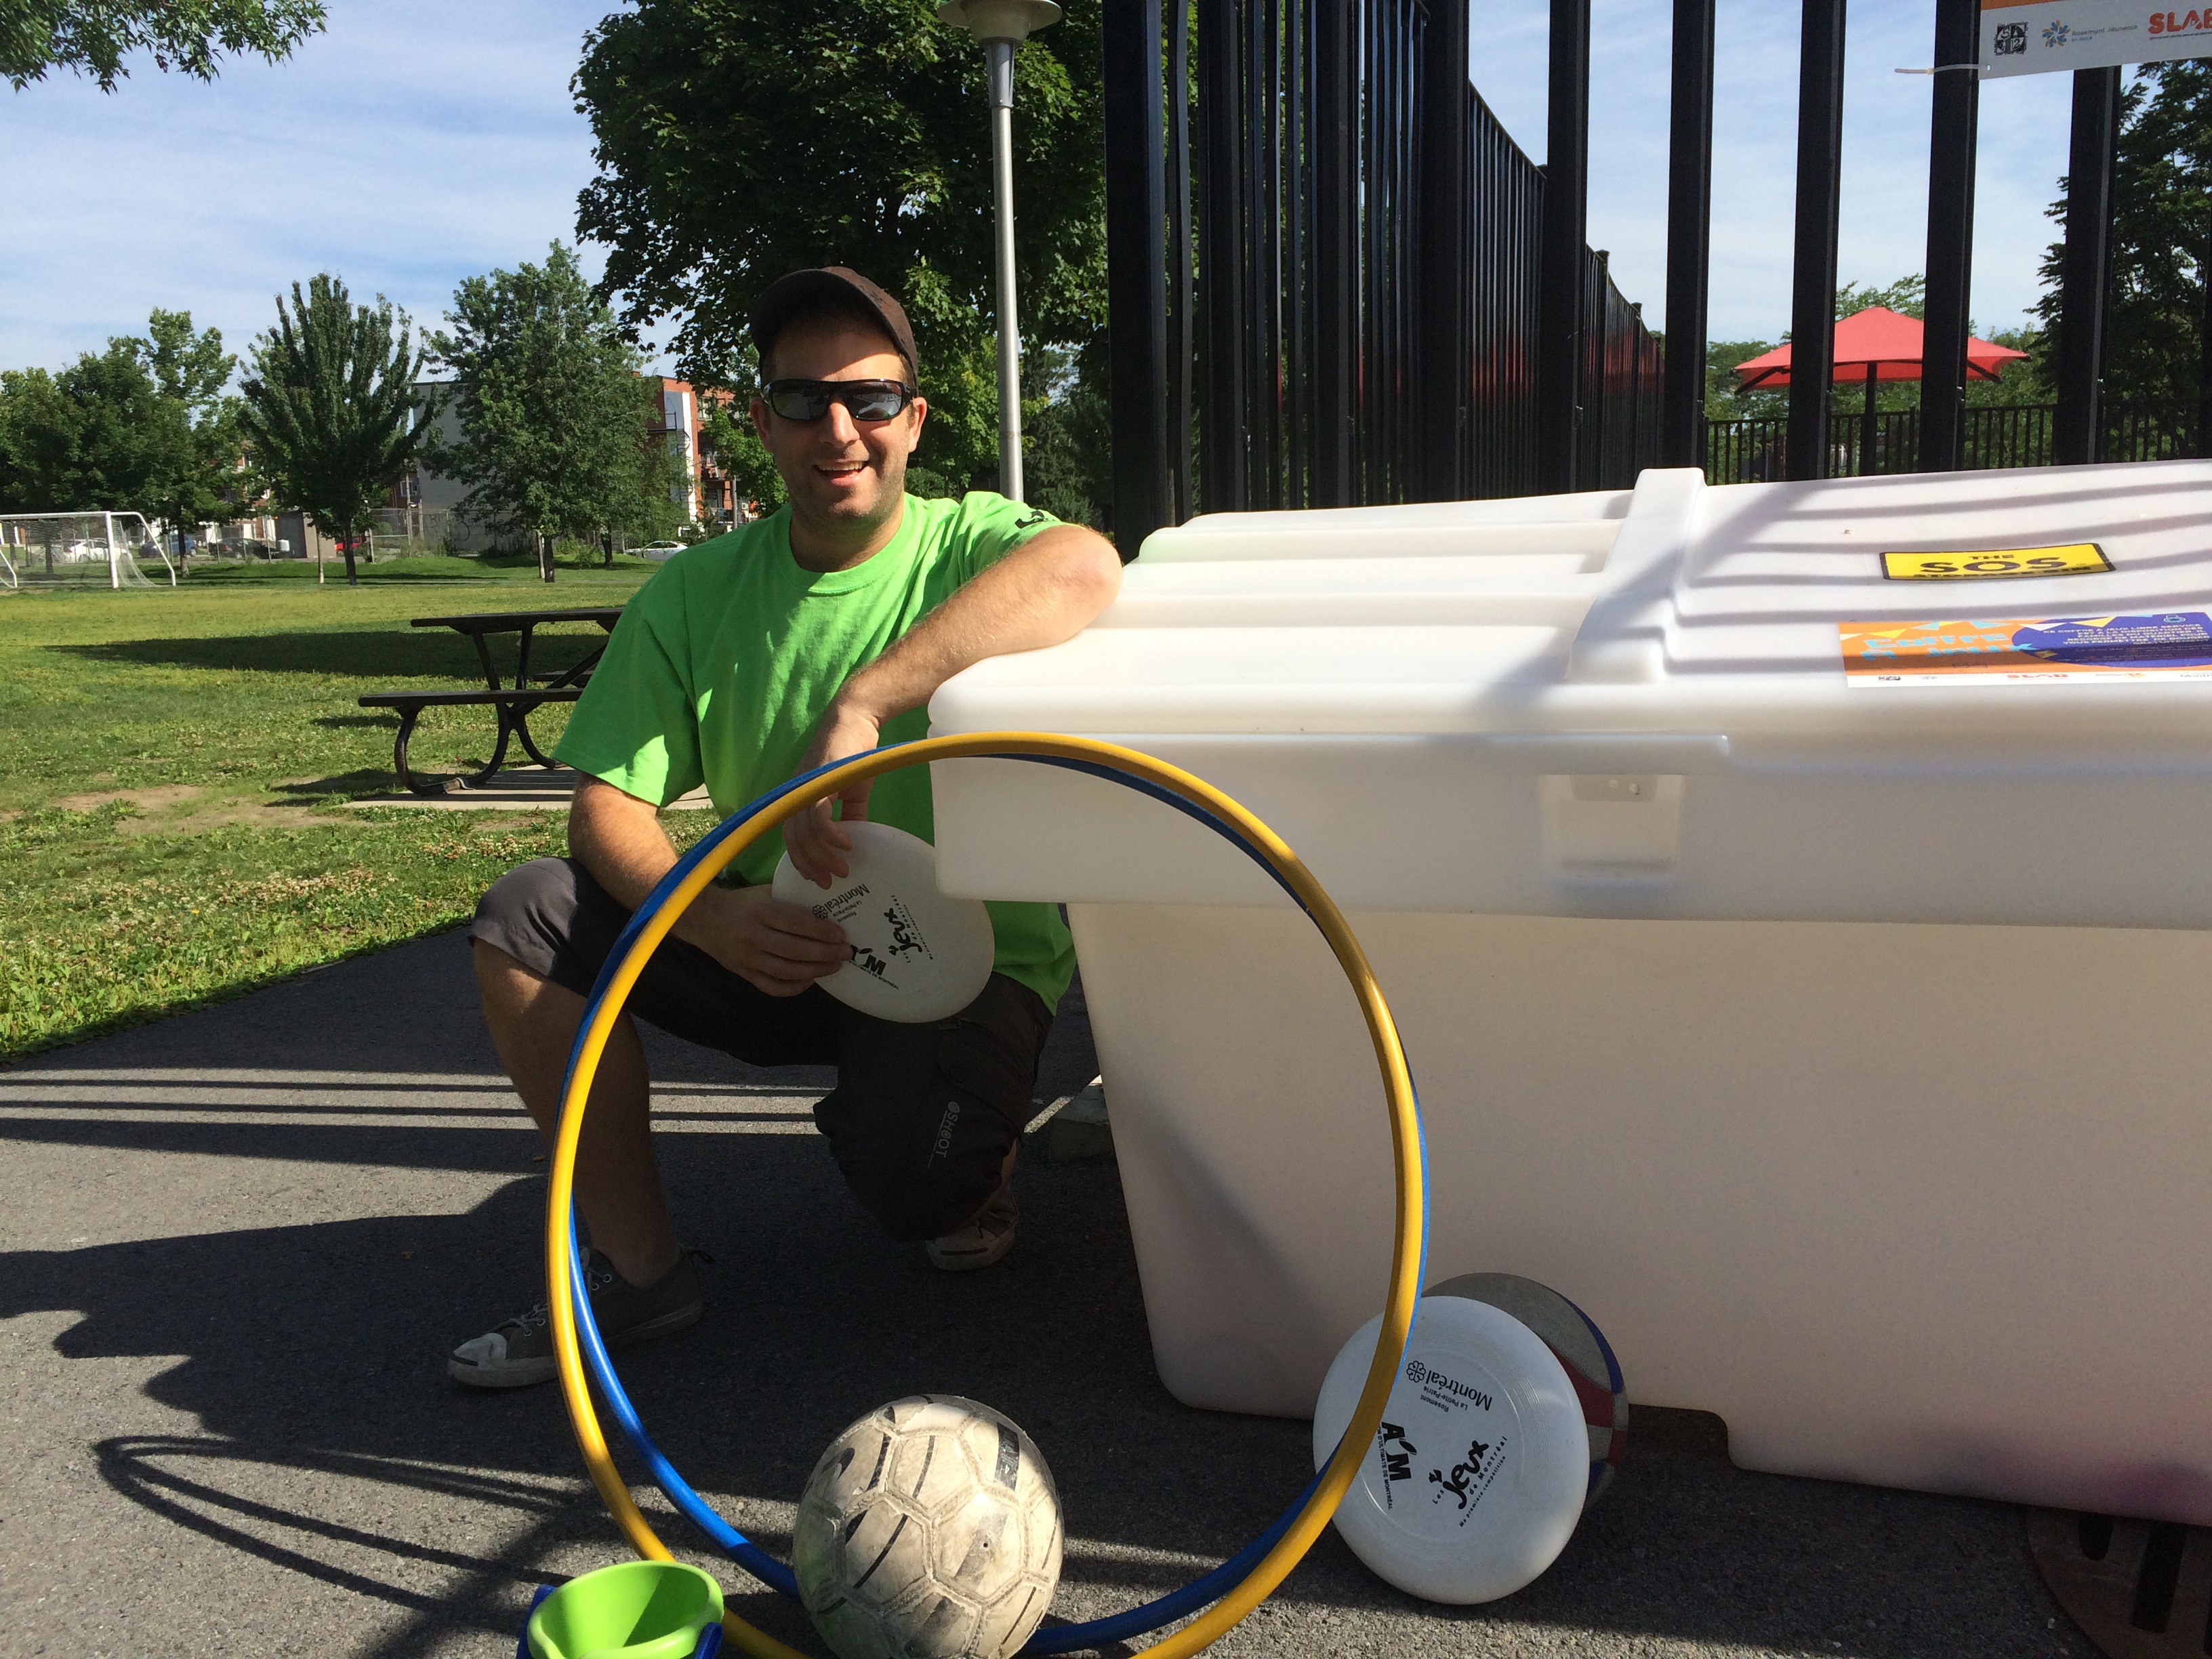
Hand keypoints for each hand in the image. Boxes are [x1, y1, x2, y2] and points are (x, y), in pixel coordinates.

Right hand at [684, 883, 849, 996]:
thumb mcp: (764, 892)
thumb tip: (827, 902)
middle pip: (794, 950)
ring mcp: (748, 959)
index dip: (820, 931)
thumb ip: (790, 897)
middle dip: (824, 953)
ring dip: (815, 971)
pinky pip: (772, 987)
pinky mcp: (745, 974)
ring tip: (834, 966)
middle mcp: (753, 936)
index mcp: (760, 912)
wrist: (705, 920)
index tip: (840, 935)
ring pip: (785, 971)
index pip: (795, 924)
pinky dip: (794, 988)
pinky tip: (810, 980)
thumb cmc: (742, 903)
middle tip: (845, 953)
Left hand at [784, 696, 883, 886]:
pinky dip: (831, 835)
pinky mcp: (820, 782)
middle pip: (793, 840)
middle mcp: (795, 794)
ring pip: (805, 833)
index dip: (801, 859)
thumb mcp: (851, 791)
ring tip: (842, 870)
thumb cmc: (853, 752)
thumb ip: (849, 815)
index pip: (791, 836)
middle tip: (828, 883)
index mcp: (798, 797)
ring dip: (823, 856)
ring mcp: (806, 788)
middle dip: (810, 866)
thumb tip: (854, 838)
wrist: (857, 720)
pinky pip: (819, 817)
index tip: (818, 877)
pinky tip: (846, 845)